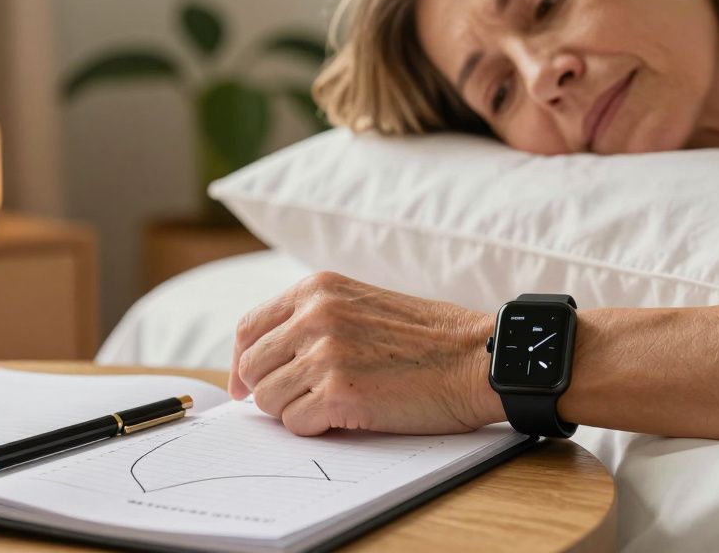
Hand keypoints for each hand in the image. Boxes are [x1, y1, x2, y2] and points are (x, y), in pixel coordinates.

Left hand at [228, 272, 504, 435]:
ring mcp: (324, 354)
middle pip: (252, 367)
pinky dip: (315, 428)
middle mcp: (314, 316)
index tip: (245, 384)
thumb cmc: (428, 339)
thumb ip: (313, 321)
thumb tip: (260, 361)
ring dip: (294, 411)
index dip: (241, 362)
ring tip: (333, 406)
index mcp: (316, 289)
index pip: (249, 328)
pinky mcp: (338, 393)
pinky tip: (348, 416)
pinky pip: (296, 424)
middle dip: (269, 390)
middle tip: (300, 402)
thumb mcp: (361, 305)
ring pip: (269, 400)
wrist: (477, 359)